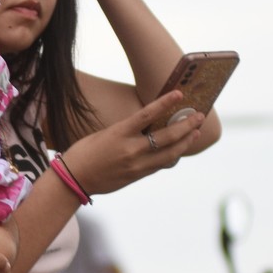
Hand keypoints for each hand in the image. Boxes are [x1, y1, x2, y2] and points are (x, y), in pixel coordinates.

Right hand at [63, 92, 205, 197]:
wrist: (74, 179)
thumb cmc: (85, 152)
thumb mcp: (105, 134)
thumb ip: (128, 131)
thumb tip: (148, 128)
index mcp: (119, 133)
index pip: (147, 114)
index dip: (165, 103)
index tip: (180, 93)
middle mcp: (131, 150)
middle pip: (167, 137)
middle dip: (186, 125)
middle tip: (198, 116)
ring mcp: (136, 165)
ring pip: (169, 153)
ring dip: (185, 142)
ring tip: (195, 132)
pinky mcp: (137, 176)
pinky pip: (160, 164)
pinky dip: (171, 155)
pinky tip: (178, 149)